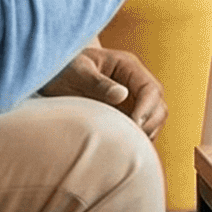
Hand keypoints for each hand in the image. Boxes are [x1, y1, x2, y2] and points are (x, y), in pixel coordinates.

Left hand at [43, 46, 167, 137]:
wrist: (53, 74)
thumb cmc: (63, 69)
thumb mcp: (76, 72)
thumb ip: (97, 83)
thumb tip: (121, 95)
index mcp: (127, 65)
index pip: (150, 89)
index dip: (146, 109)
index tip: (133, 125)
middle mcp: (135, 81)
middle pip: (158, 106)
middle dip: (149, 124)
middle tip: (129, 140)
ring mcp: (133, 98)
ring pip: (154, 119)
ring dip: (145, 133)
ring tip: (125, 146)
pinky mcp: (127, 112)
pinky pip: (142, 128)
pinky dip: (137, 139)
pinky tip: (121, 147)